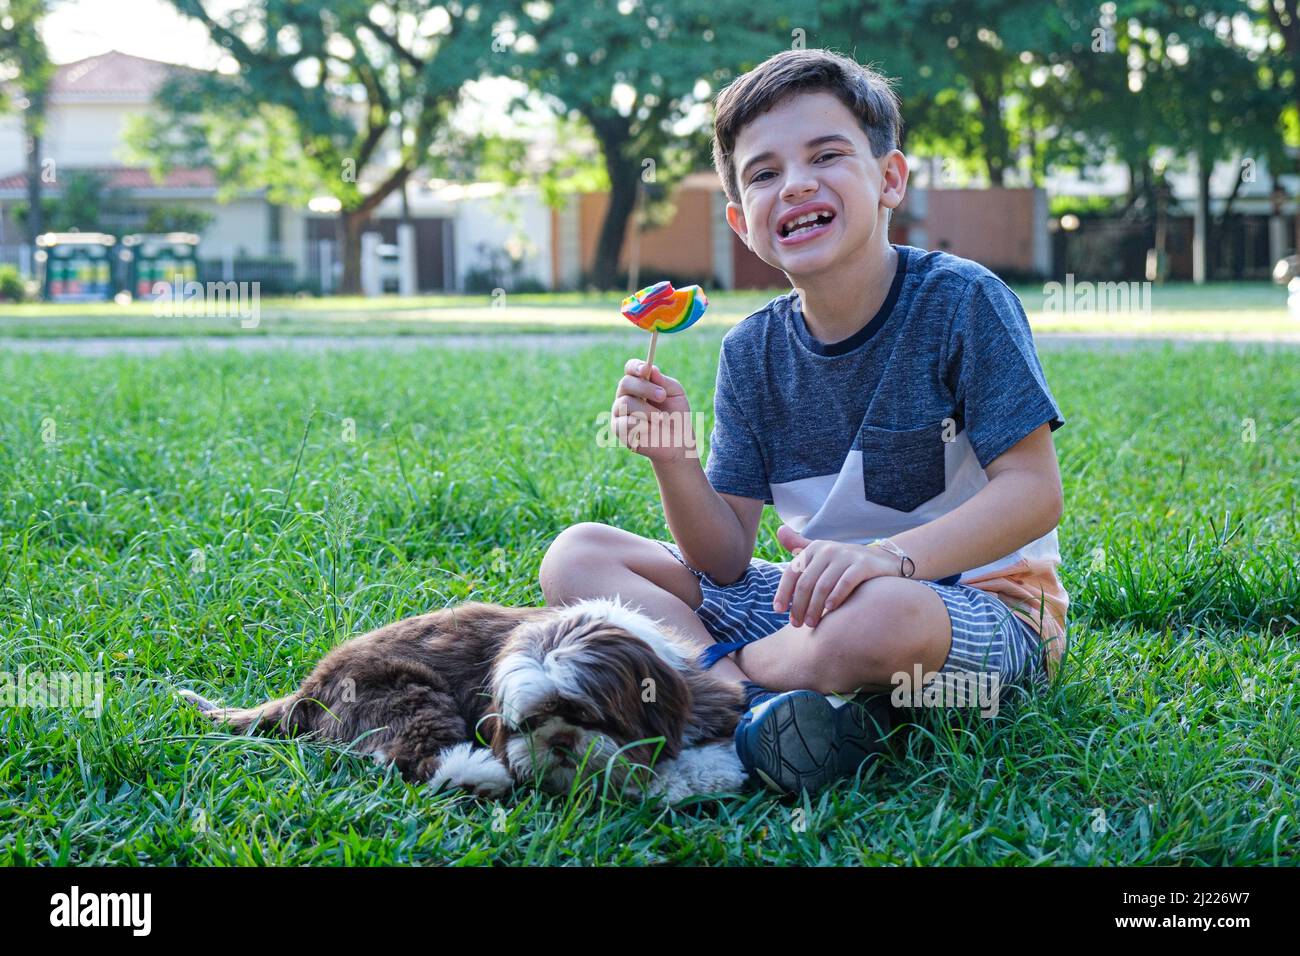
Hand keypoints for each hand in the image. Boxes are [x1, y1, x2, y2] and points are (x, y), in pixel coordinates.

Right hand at [610, 359, 695, 463]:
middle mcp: (626, 395)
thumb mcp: (676, 394)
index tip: (646, 369)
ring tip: (661, 419)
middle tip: (662, 396)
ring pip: (624, 403)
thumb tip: (651, 368)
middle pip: (625, 383)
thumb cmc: (677, 415)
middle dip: (645, 388)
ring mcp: (619, 412)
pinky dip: (641, 425)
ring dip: (647, 410)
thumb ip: (664, 382)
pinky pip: (623, 422)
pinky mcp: (618, 429)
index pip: (630, 369)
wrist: (678, 442)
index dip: (635, 366)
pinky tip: (651, 429)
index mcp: (639, 384)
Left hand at [772, 525, 900, 628]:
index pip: (792, 573)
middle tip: (797, 624)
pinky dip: (835, 598)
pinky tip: (830, 610)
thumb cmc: (845, 562)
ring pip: (822, 586)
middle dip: (799, 606)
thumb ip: (800, 545)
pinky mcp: (863, 565)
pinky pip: (845, 583)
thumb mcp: (822, 554)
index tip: (779, 611)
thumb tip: (779, 530)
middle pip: (805, 583)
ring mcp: (846, 556)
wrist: (883, 561)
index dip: (783, 593)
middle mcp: (828, 550)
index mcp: (814, 549)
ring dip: (814, 608)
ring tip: (812, 623)